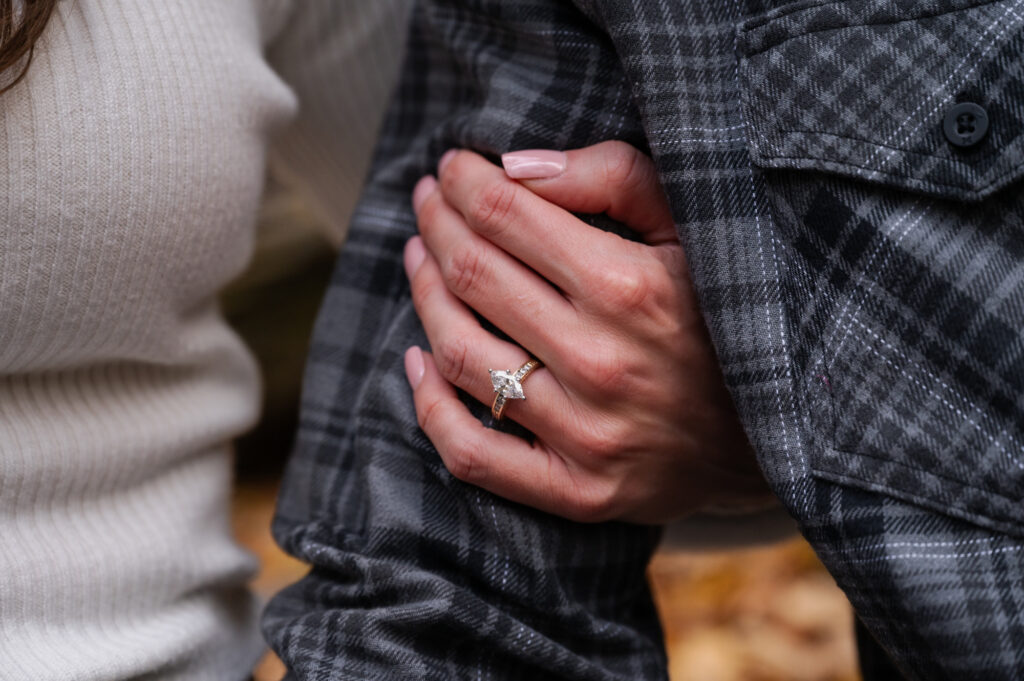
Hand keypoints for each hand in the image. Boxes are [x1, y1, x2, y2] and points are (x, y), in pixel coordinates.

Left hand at [403, 141, 770, 523]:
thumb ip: (613, 178)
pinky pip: (471, 452)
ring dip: (424, 295)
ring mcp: (585, 435)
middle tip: (427, 202)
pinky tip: (417, 360)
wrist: (778, 434)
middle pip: (473, 276)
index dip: (463, 184)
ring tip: (420, 259)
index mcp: (629, 287)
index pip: (507, 217)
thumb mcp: (695, 228)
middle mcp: (600, 361)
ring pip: (460, 354)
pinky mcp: (577, 490)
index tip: (448, 168)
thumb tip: (516, 166)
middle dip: (437, 224)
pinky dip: (429, 404)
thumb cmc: (728, 315)